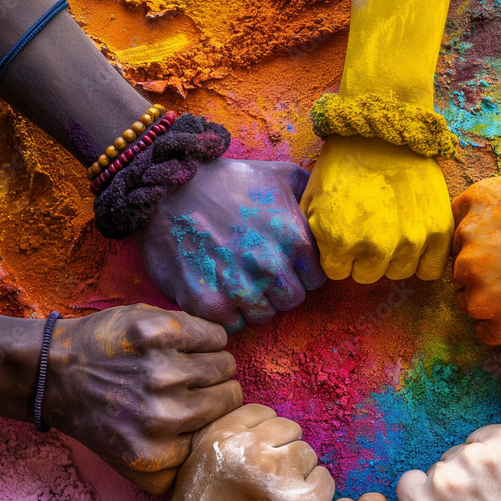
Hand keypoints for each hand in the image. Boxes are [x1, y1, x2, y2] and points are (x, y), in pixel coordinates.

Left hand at [45, 303, 242, 494]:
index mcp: (157, 454)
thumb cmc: (99, 411)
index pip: (220, 433)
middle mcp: (162, 417)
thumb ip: (177, 468)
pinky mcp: (158, 333)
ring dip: (211, 360)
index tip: (191, 408)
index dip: (210, 417)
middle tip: (186, 381)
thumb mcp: (134, 461)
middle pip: (230, 397)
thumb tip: (225, 453)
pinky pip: (215, 335)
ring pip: (225, 364)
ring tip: (183, 360)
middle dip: (214, 388)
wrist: (52, 370)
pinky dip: (207, 335)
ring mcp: (160, 372)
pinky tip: (182, 341)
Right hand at [134, 159, 325, 331]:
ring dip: (251, 302)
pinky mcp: (208, 304)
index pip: (317, 280)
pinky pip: (232, 326)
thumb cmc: (227, 181)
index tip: (282, 263)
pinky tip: (214, 286)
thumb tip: (335, 208)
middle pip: (292, 302)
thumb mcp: (280, 175)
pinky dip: (225, 313)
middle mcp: (270, 266)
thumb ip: (313, 195)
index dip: (300, 273)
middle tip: (255, 271)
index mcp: (295, 238)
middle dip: (278, 289)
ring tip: (233, 276)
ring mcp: (239, 288)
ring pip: (263, 316)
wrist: (165, 188)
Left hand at [300, 136, 452, 282]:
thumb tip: (315, 259)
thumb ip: (312, 235)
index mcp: (338, 240)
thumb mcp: (312, 198)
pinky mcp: (437, 232)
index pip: (338, 273)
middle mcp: (374, 247)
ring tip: (391, 228)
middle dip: (364, 256)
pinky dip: (423, 260)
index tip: (345, 234)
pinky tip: (415, 241)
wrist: (384, 129)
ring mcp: (410, 241)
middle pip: (368, 275)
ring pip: (398, 273)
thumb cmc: (345, 161)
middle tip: (369, 227)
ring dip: (394, 257)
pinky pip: (430, 270)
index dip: (339, 253)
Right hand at [397, 424, 500, 500]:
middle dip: (460, 477)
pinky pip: (493, 434)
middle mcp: (446, 477)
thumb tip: (419, 496)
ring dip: (482, 462)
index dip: (430, 491)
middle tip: (486, 500)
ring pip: (468, 446)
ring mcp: (478, 455)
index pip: (410, 480)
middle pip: (443, 463)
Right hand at [452, 170, 500, 345]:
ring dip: (479, 249)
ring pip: (461, 254)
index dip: (497, 312)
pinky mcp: (471, 204)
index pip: (481, 326)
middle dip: (486, 282)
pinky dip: (477, 216)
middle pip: (467, 291)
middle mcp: (474, 285)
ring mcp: (469, 243)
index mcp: (496, 320)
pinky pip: (462, 216)